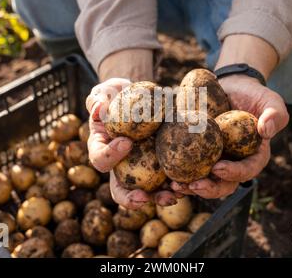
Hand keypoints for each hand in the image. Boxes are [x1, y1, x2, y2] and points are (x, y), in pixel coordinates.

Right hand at [86, 78, 176, 208]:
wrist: (141, 98)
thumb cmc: (119, 96)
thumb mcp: (105, 92)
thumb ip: (98, 98)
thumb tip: (99, 107)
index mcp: (102, 150)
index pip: (100, 159)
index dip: (110, 155)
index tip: (127, 141)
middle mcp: (120, 167)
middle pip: (121, 190)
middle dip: (132, 198)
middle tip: (144, 196)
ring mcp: (141, 170)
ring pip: (148, 192)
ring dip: (160, 197)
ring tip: (173, 195)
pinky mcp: (162, 166)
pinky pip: (170, 180)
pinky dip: (180, 184)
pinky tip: (193, 182)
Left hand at [171, 74, 288, 198]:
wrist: (232, 87)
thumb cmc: (254, 94)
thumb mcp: (271, 100)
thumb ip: (275, 115)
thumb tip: (266, 131)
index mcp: (254, 156)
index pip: (247, 170)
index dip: (234, 173)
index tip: (218, 168)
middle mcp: (234, 163)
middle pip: (224, 184)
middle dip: (209, 188)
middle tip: (193, 185)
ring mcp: (215, 160)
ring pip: (204, 181)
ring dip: (190, 187)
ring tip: (175, 186)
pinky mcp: (199, 154)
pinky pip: (189, 167)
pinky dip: (178, 173)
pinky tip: (166, 174)